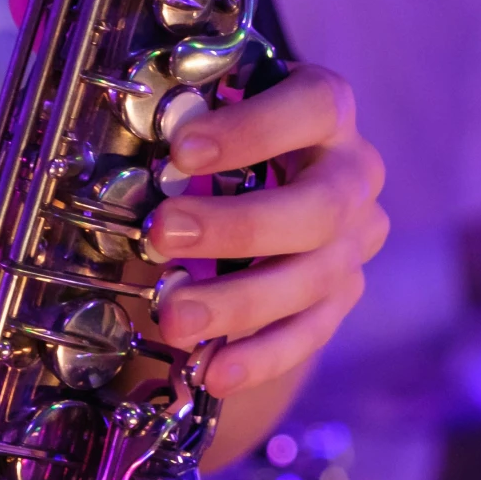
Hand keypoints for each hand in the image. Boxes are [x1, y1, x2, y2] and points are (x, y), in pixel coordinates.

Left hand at [145, 63, 387, 396]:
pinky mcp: (342, 296)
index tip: (181, 150)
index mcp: (328, 111)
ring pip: (314, 278)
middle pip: (320, 207)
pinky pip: (310, 334)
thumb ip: (183, 138)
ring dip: (239, 302)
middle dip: (238, 226)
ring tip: (174, 318)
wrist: (266, 187)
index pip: (315, 107)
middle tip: (163, 233)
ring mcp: (354, 241)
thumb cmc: (225, 143)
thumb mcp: (208, 122)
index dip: (253, 129)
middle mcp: (354, 175)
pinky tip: (215, 371)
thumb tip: (125, 173)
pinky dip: (260, 357)